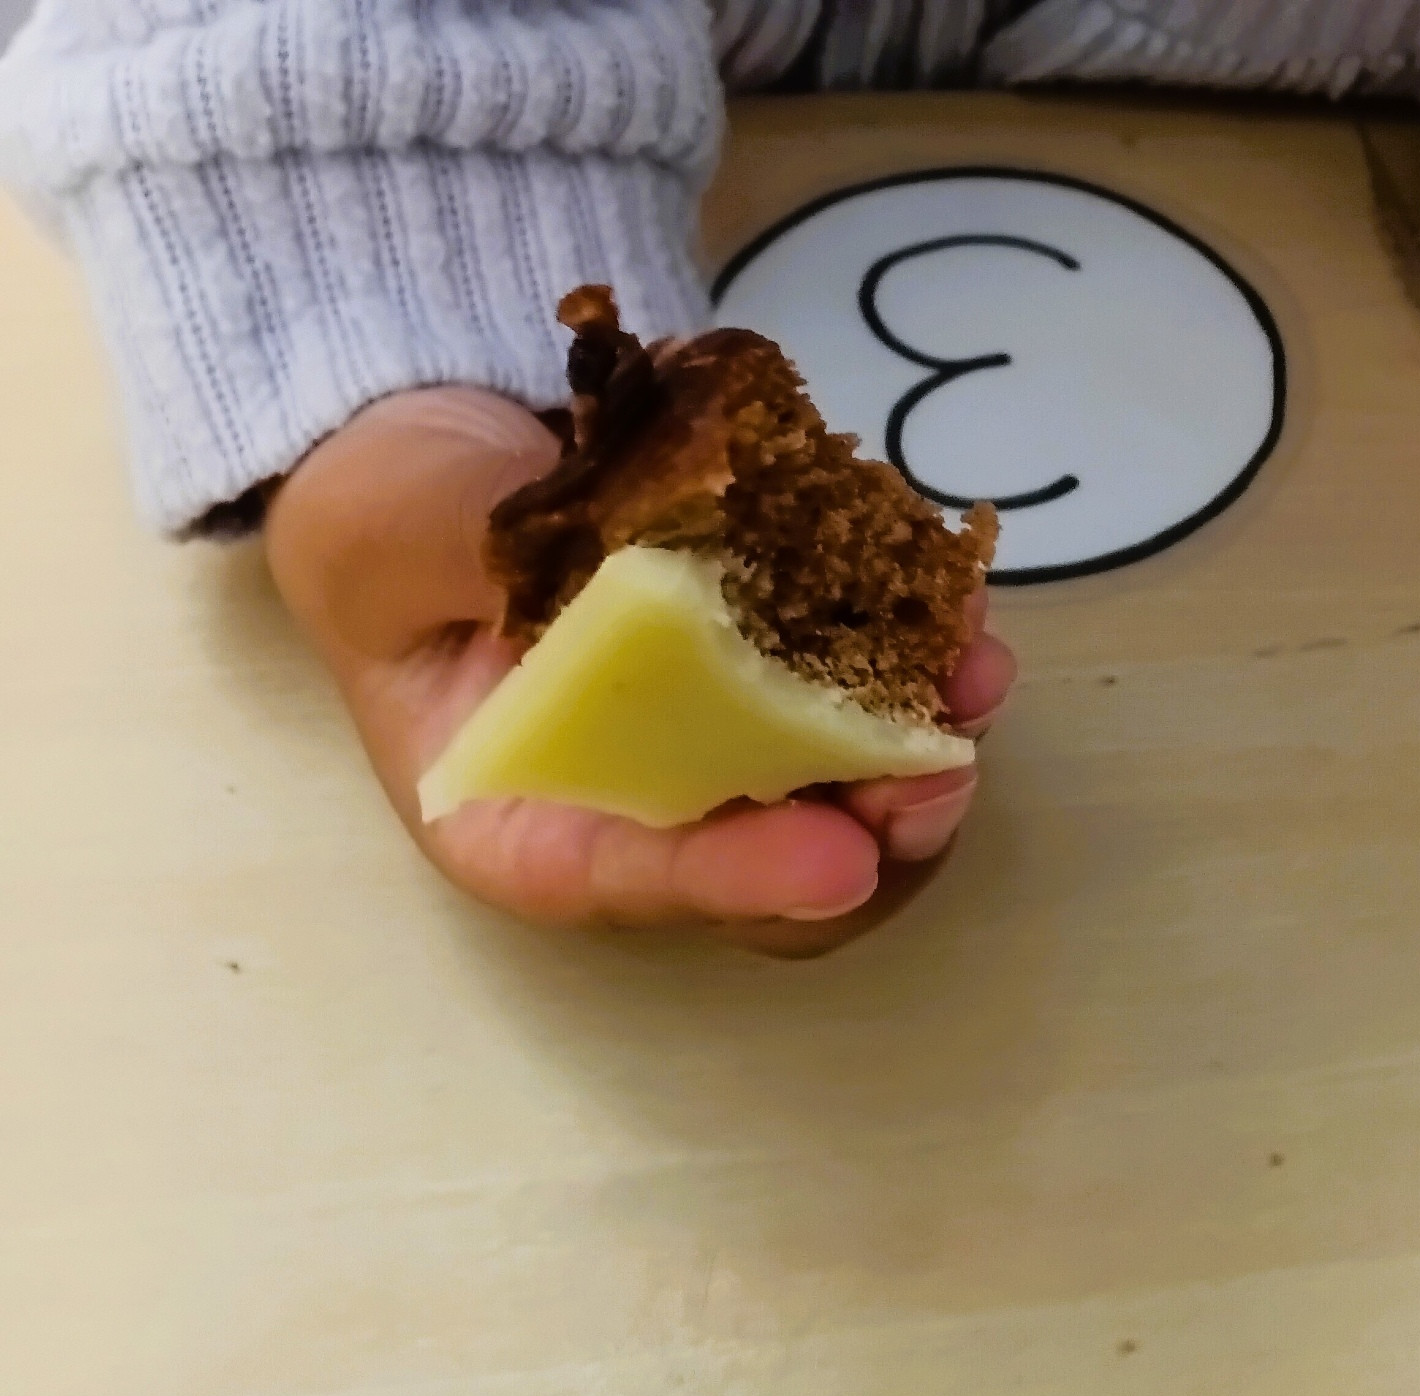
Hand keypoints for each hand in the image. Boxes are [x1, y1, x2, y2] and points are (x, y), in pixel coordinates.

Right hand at [265, 386, 1014, 944]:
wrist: (444, 442)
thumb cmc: (391, 516)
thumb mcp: (399, 534)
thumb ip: (482, 563)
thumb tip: (607, 576)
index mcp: (524, 816)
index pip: (634, 878)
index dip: (741, 879)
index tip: (838, 860)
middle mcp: (639, 798)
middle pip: (772, 858)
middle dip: (871, 832)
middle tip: (935, 777)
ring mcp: (719, 733)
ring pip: (846, 785)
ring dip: (925, 744)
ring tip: (976, 679)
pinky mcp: (777, 659)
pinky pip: (867, 681)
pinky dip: (920, 654)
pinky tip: (960, 604)